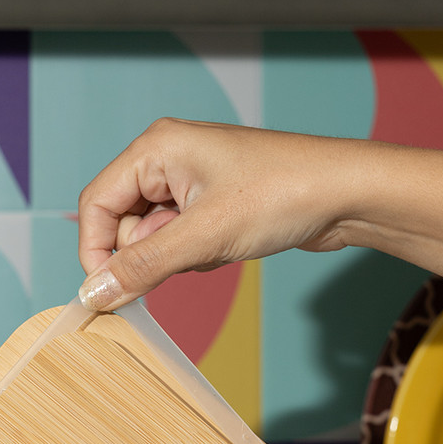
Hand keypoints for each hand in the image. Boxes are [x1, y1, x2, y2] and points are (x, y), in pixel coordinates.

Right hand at [75, 117, 442, 338]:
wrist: (348, 194)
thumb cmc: (281, 194)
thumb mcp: (203, 237)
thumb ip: (142, 267)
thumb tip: (94, 294)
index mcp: (154, 149)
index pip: (96, 205)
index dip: (95, 252)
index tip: (107, 293)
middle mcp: (165, 159)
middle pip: (121, 223)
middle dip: (148, 254)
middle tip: (186, 260)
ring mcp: (188, 182)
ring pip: (152, 237)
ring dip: (177, 256)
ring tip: (218, 246)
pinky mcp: (209, 203)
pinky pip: (179, 240)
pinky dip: (196, 254)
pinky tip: (228, 247)